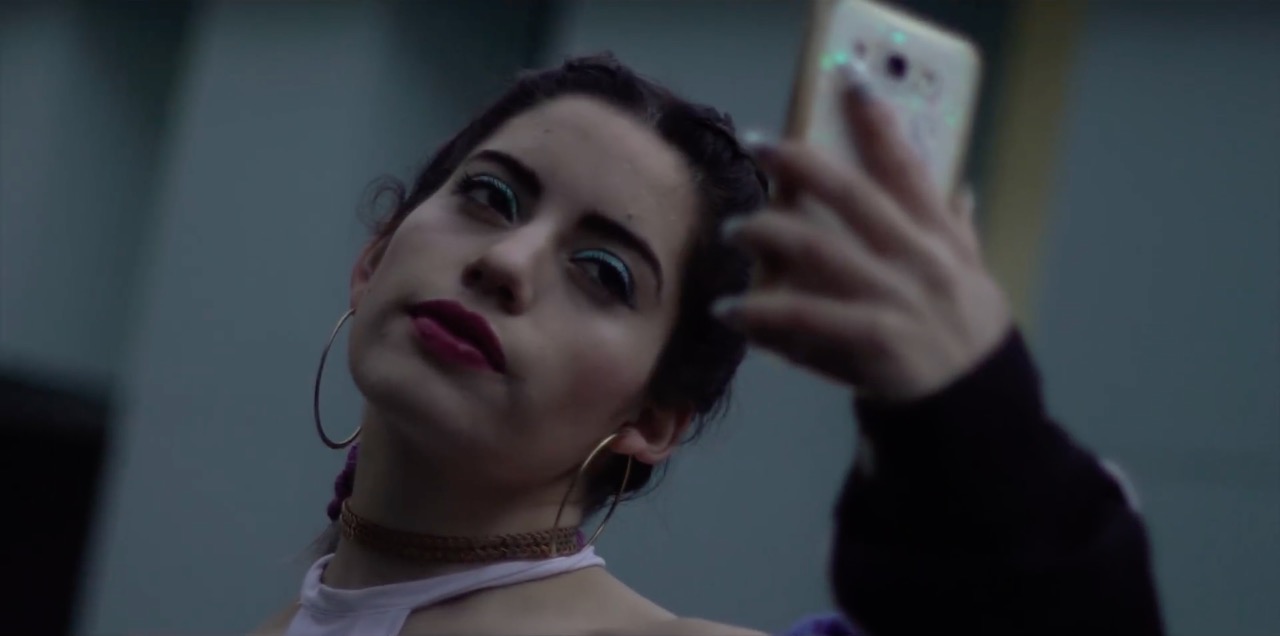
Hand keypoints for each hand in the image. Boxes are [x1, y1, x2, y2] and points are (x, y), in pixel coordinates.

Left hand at [715, 62, 1011, 401]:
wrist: (977, 412)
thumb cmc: (969, 339)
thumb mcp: (975, 278)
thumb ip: (960, 232)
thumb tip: (963, 187)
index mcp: (940, 238)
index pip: (908, 166)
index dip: (877, 121)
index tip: (848, 80)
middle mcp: (919, 260)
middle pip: (854, 196)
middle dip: (803, 164)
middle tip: (759, 145)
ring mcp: (896, 299)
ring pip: (822, 252)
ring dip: (769, 234)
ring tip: (733, 227)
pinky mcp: (874, 341)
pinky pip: (806, 319)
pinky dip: (763, 313)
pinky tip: (729, 309)